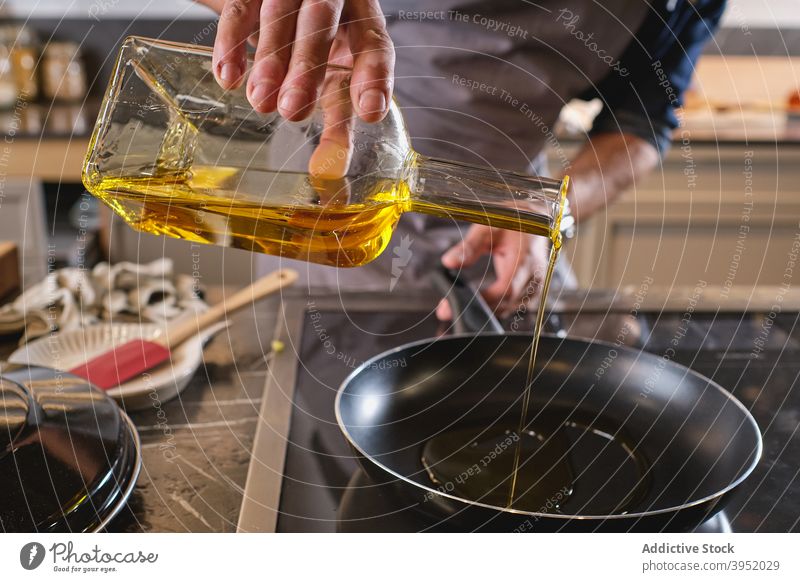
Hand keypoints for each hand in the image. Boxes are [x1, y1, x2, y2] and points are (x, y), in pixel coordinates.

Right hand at [198, 0, 393, 121]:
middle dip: (307, 67)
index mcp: (362, 21)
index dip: (373, 76)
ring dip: (270, 58)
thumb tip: (332, 179)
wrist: (278, 6)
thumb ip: (337, 124)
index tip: (368, 112)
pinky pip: (239, 9)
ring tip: (259, 101)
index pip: (374, 42)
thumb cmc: (319, 53)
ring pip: (279, 12)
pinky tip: (228, 77)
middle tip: (292, 111)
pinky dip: (231, 43)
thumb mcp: (335, 82)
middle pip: (321, 20)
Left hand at [436, 225, 550, 320]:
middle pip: (506, 303)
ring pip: (511, 307)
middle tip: (448, 310)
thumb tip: (448, 262)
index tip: (457, 302)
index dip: (481, 300)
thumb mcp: (487, 227)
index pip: (505, 289)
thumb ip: (469, 246)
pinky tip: (483, 303)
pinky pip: (516, 305)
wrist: (535, 216)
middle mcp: (533, 274)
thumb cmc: (512, 219)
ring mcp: (536, 283)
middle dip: (478, 308)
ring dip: (487, 310)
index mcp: (524, 258)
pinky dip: (498, 306)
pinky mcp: (534, 288)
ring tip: (462, 304)